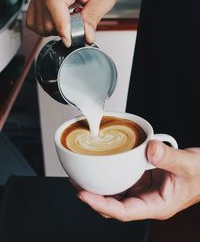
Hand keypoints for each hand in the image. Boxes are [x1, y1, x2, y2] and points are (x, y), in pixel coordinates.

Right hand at [26, 0, 117, 45]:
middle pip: (46, 18)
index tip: (69, 39)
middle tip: (78, 25)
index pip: (55, 3)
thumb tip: (86, 35)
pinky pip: (33, 22)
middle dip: (63, 30)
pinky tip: (59, 21)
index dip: (61, 25)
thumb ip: (94, 17)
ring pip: (39, 24)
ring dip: (55, 30)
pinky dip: (46, 28)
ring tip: (69, 21)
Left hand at [77, 141, 199, 220]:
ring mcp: (144, 191)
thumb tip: (148, 148)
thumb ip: (168, 157)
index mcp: (156, 205)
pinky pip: (123, 181)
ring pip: (117, 194)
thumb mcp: (187, 165)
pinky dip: (111, 176)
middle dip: (93, 197)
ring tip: (83, 177)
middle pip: (114, 206)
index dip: (102, 205)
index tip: (84, 195)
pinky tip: (103, 168)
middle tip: (76, 184)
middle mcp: (147, 200)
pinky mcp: (144, 180)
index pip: (123, 212)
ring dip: (99, 188)